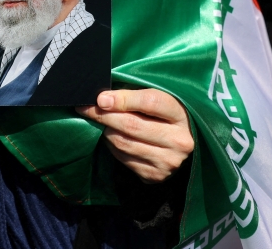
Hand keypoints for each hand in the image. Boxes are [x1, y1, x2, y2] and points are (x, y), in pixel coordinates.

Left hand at [77, 89, 193, 182]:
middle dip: (104, 115)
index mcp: (182, 114)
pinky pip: (123, 159)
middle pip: (132, 125)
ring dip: (106, 131)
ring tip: (100, 121)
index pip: (150, 102)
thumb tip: (102, 99)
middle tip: (86, 108)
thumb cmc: (166, 115)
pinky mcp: (156, 175)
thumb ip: (136, 95)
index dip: (123, 99)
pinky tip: (112, 137)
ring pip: (124, 143)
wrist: (184, 145)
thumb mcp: (160, 99)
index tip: (100, 98)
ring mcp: (168, 161)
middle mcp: (178, 140)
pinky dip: (112, 146)